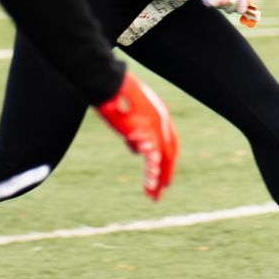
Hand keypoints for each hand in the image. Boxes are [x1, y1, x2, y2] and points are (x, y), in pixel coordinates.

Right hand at [95, 69, 178, 201]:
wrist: (110, 82)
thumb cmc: (116, 94)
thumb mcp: (128, 116)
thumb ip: (136, 133)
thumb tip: (138, 150)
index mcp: (159, 117)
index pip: (169, 144)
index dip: (166, 163)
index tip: (162, 182)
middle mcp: (161, 120)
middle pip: (168, 153)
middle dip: (164, 175)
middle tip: (157, 196)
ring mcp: (155, 122)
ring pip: (162, 155)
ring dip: (157, 175)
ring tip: (154, 194)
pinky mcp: (145, 125)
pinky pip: (152, 149)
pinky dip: (152, 164)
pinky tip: (152, 178)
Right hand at [194, 0, 254, 22]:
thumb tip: (246, 4)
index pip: (241, 10)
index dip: (239, 8)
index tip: (237, 7)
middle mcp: (231, 0)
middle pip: (230, 10)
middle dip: (228, 6)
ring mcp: (221, 3)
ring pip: (221, 8)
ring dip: (220, 3)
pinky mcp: (211, 4)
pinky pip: (213, 5)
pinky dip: (212, 1)